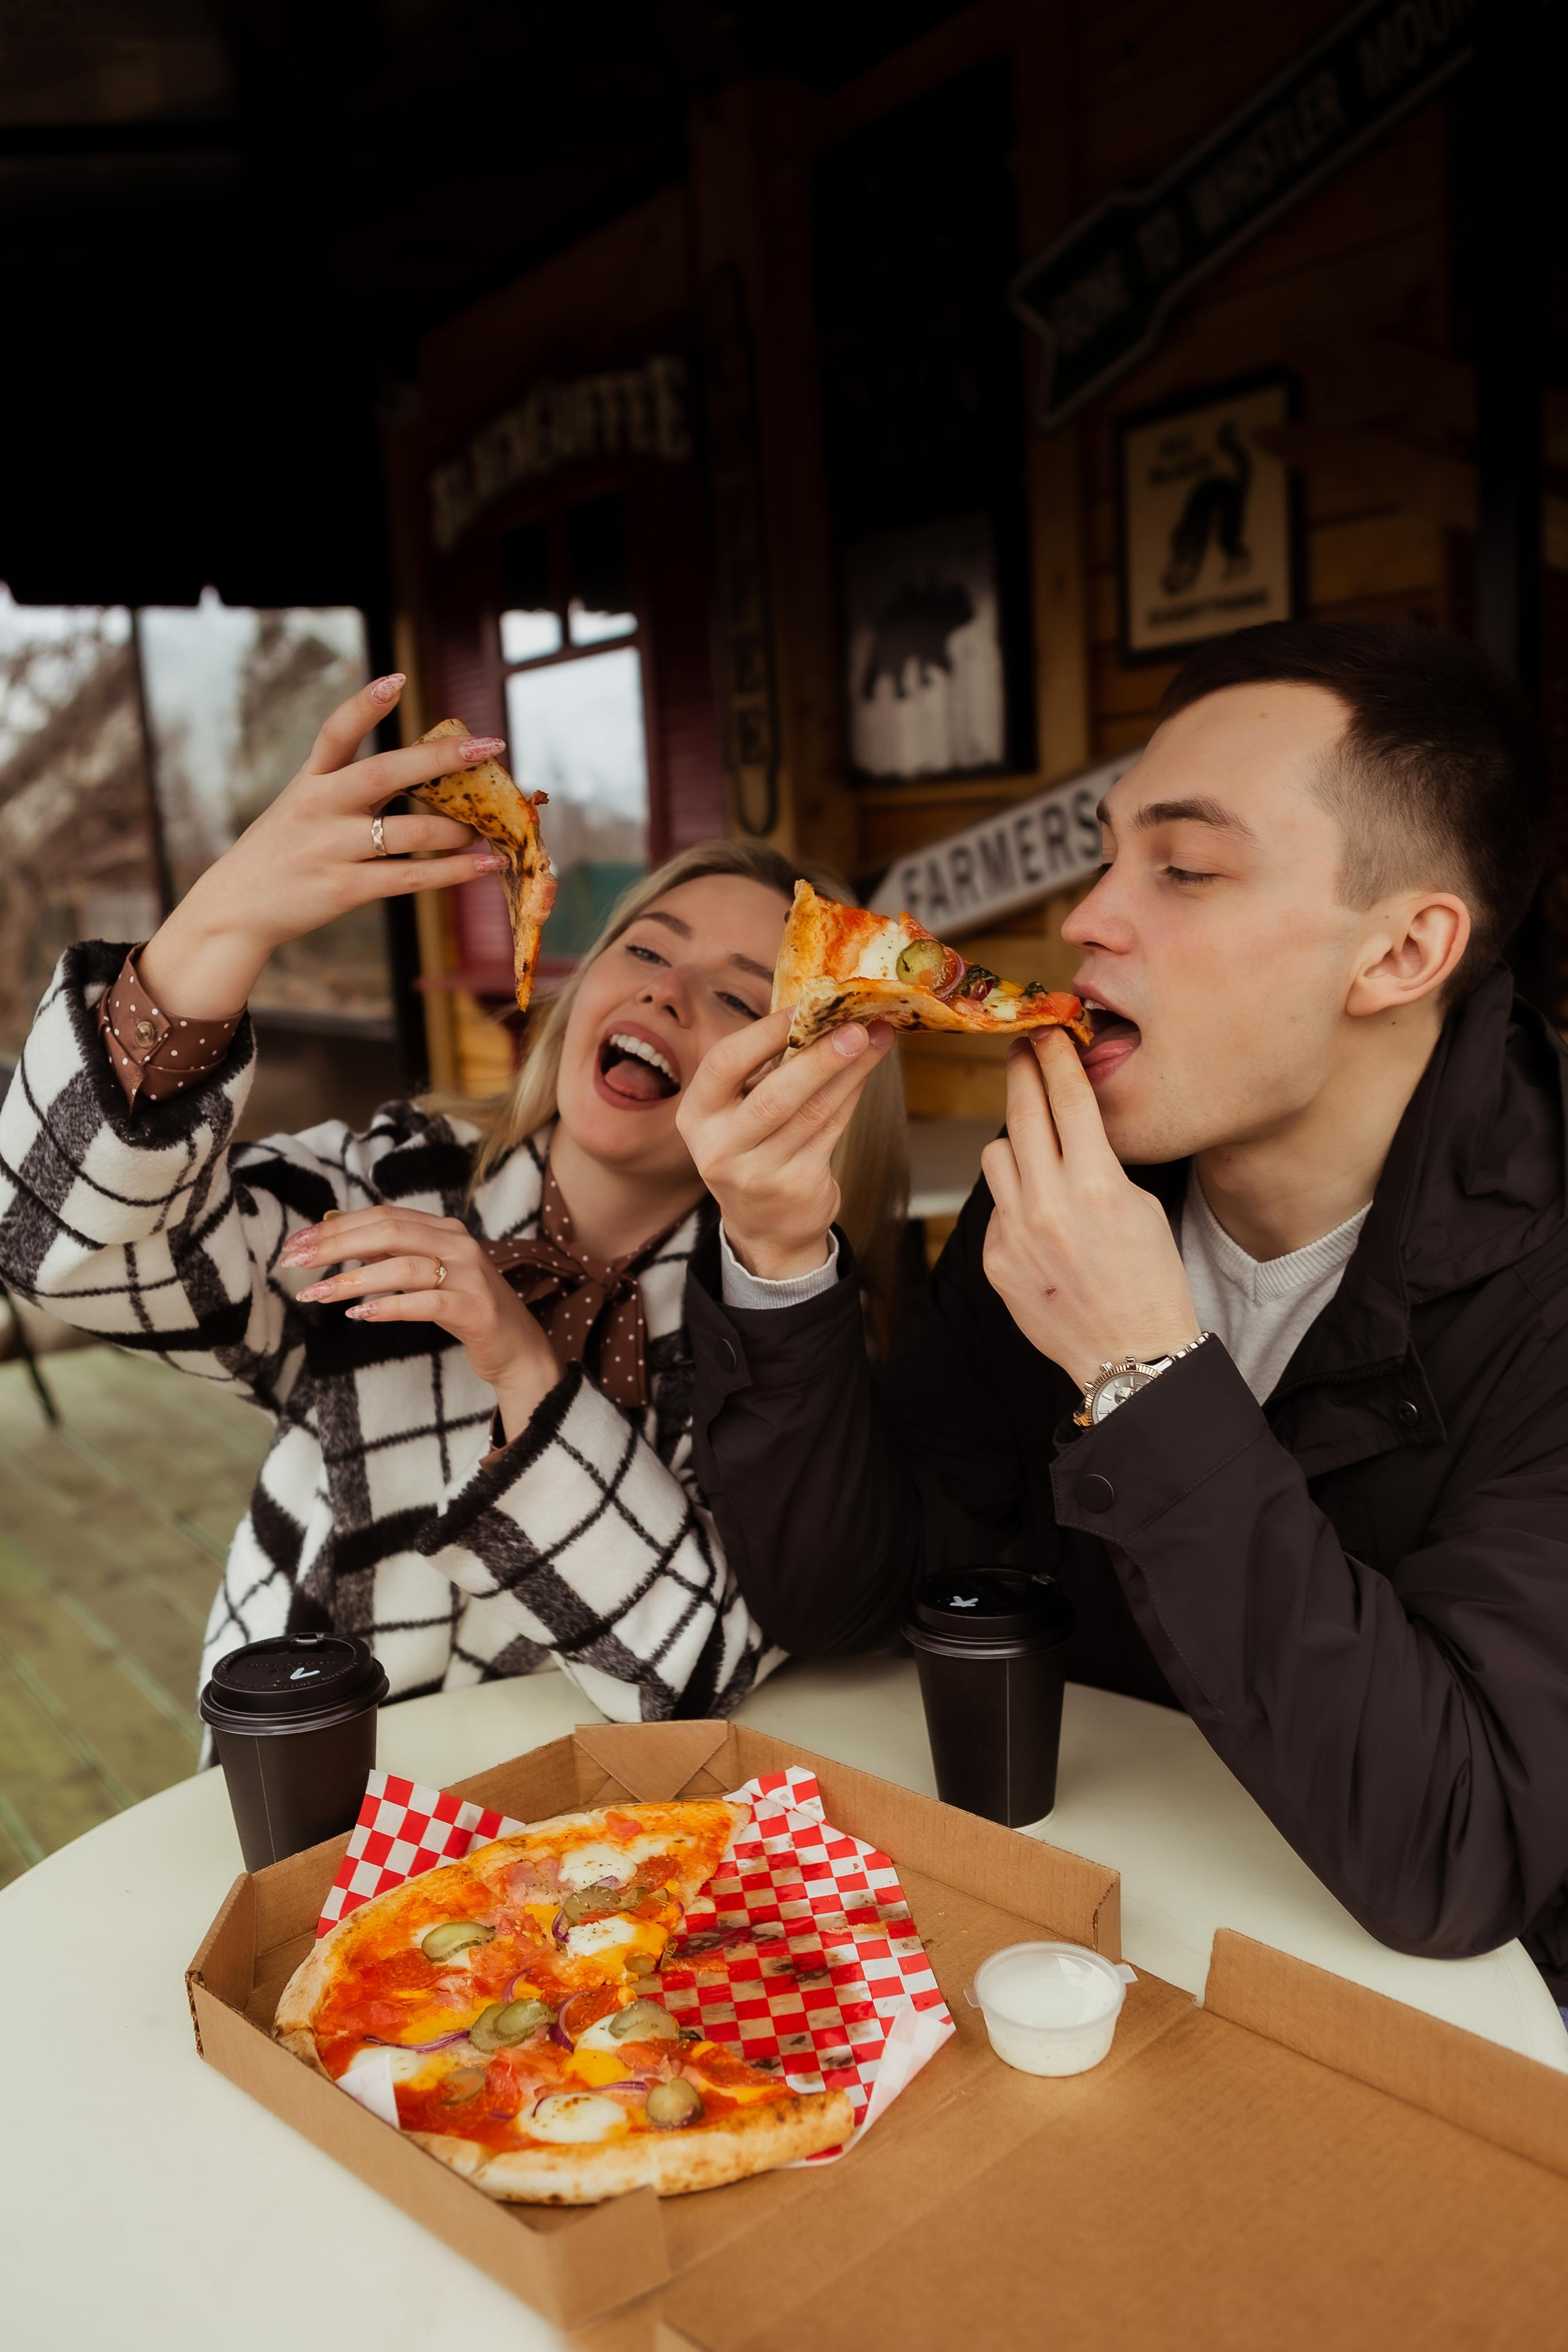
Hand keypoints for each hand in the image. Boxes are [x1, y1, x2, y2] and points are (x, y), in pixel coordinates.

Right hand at [137, 675, 509, 1018]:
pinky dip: (453, 871)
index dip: (365, 704)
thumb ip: (350, 786)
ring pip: (409, 831)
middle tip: (488, 747)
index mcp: (310, 780)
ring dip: (457, 829)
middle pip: (385, 773)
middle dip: (440, 759)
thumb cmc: (283, 851)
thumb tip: (426, 774)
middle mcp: (319, 807)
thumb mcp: (303, 805)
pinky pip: (409, 878)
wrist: (237, 907)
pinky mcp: (344, 888)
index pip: (336, 732)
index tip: (398, 680)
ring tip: (490, 829)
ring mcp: (331, 848)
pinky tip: (484, 864)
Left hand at [279, 1206, 562, 1439]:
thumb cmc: (463, 1309)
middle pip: (389, 1232)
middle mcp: (459, 1243)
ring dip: (353, 1280)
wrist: (517, 1349)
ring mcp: (471, 1275)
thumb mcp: (421, 1273)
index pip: (382, 1216)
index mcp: (443, 1229)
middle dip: (336, 1245)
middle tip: (294, 1262)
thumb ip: (382, 1247)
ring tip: (315, 1295)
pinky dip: (391, 1307)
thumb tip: (329, 1221)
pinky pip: (428, 1303)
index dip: (335, 1227)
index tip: (294, 1244)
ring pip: (404, 1266)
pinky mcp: (477, 1309)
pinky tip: (360, 1315)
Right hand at [677, 1007, 896, 1279]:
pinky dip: (852, 1094)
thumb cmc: (753, 1148)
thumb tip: (814, 1009)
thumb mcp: (736, 1113)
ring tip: (876, 1037)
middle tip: (855, 1025)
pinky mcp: (796, 1186)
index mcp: (696, 1115)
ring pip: (812, 1111)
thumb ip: (761, 1069)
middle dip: (820, 1056)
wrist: (765, 1226)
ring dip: (850, 1070)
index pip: (724, 1064)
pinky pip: (831, 1130)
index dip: (764, 1033)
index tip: (803, 1006)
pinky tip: (867, 1069)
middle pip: (774, 1095)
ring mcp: (757, 1172)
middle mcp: (719, 1147)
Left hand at [981, 1030, 1200, 1391]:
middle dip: (1021, 1072)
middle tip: (1020, 1050)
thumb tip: (1069, 1129)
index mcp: (1096, 1185)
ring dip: (1015, 1143)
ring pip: (996, 1154)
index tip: (1047, 1033)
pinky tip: (1040, 1222)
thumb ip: (1100, 1165)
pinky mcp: (996, 1261)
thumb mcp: (1141, 1208)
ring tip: (1037, 1149)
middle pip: (1021, 1113)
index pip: (1068, 1098)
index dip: (1055, 1057)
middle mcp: (1049, 1204)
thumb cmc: (1150, 1281)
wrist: (1131, 1355)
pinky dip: (1014, 1202)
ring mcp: (1015, 1234)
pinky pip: (996, 1206)